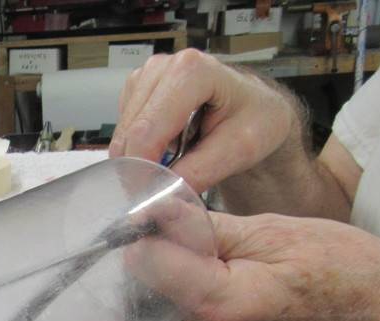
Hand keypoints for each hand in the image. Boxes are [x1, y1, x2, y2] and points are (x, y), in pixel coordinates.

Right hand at [110, 49, 301, 192]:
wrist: (257, 108)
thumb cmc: (256, 120)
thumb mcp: (239, 151)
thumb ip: (198, 172)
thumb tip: (157, 194)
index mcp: (192, 71)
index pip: (147, 130)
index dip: (142, 168)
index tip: (148, 196)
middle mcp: (164, 66)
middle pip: (130, 131)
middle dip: (140, 165)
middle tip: (161, 190)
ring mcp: (147, 75)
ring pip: (123, 132)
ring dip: (141, 155)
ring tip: (176, 159)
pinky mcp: (138, 87)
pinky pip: (124, 128)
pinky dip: (140, 145)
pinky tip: (167, 145)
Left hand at [129, 211, 379, 320]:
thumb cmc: (350, 275)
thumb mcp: (275, 232)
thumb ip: (206, 226)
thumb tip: (157, 211)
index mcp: (223, 305)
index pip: (149, 263)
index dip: (147, 229)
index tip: (154, 208)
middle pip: (154, 278)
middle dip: (167, 244)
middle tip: (200, 220)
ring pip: (171, 289)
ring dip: (186, 260)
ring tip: (228, 243)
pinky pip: (192, 302)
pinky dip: (201, 277)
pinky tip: (232, 263)